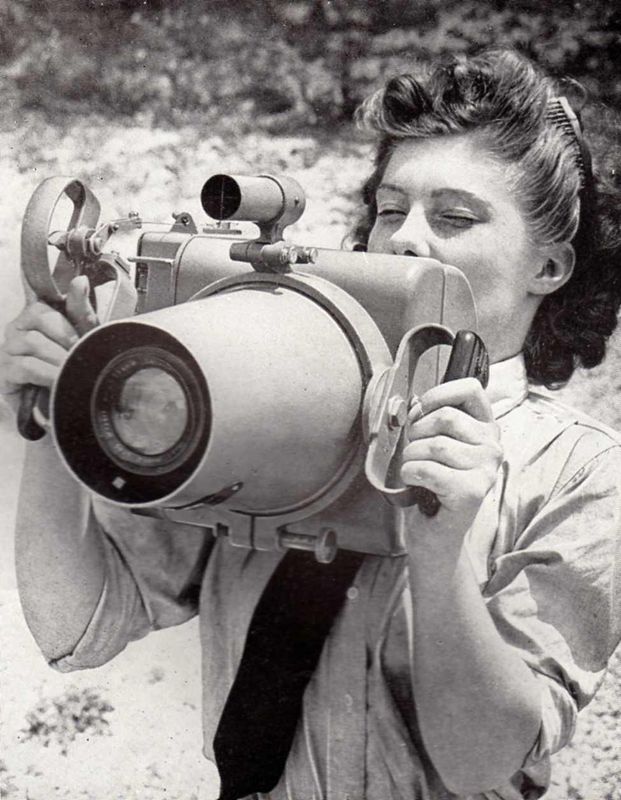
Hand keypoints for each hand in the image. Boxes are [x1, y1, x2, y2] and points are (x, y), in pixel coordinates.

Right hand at [0, 276, 97, 412]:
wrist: (67, 401)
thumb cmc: (73, 363)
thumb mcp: (83, 334)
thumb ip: (80, 307)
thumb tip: (80, 280)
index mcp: (35, 315)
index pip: (44, 304)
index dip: (66, 319)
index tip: (80, 336)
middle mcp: (17, 328)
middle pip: (40, 319)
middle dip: (66, 338)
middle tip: (78, 355)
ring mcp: (8, 350)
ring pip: (33, 342)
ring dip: (59, 357)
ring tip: (71, 369)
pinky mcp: (5, 372)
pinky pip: (25, 366)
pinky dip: (46, 373)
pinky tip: (57, 380)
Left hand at [401, 377, 502, 530]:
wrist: (437, 534)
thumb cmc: (432, 485)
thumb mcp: (435, 444)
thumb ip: (430, 420)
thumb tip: (414, 405)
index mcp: (486, 428)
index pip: (471, 389)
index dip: (439, 394)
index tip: (421, 411)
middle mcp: (493, 446)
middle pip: (446, 417)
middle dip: (417, 433)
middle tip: (414, 452)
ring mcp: (486, 469)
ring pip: (435, 445)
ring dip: (411, 457)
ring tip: (415, 471)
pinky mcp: (473, 491)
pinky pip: (428, 469)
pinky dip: (410, 474)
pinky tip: (415, 483)